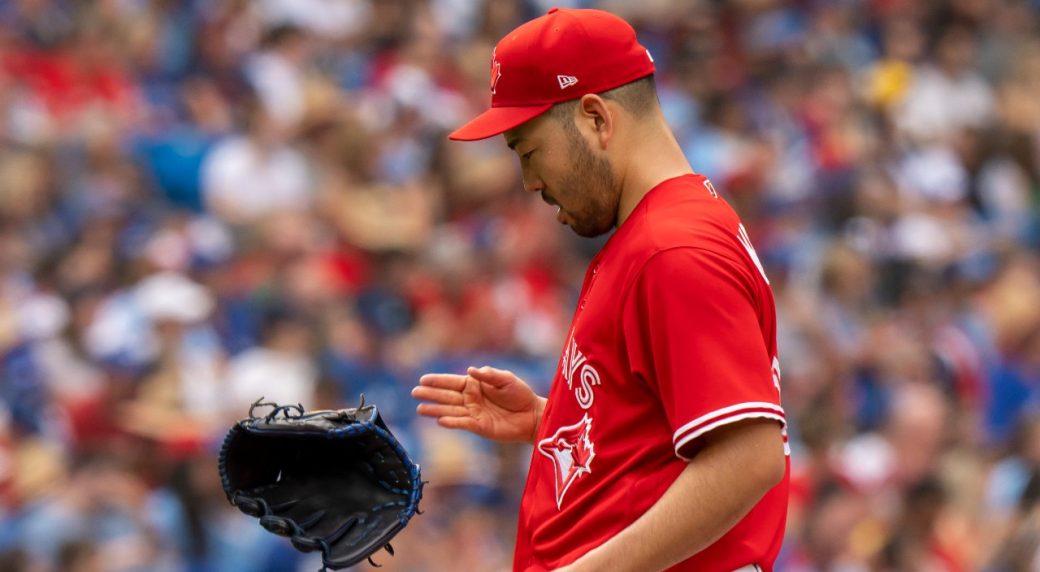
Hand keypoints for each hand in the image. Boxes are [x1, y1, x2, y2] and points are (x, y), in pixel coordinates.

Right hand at [412, 366, 545, 442]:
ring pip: (451, 410)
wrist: (532, 415)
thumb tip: (470, 370)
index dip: (438, 381)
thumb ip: (489, 375)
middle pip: (447, 396)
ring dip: (435, 409)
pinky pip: (463, 423)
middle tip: (414, 393)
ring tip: (420, 409)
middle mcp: (471, 399)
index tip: (422, 379)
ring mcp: (473, 413)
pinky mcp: (479, 426)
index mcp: (475, 385)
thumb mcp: (506, 379)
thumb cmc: (519, 394)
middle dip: (431, 394)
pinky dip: (452, 422)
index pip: (452, 382)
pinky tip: (440, 420)